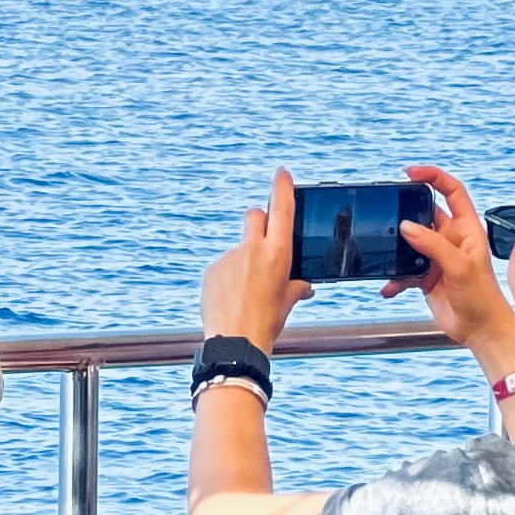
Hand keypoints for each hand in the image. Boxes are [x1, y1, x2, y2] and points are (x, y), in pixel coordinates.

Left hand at [201, 170, 310, 349]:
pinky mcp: (211, 269)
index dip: (282, 186)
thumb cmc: (266, 323)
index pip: (281, 208)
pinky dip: (228, 276)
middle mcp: (252, 249)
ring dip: (244, 259)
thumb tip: (303, 286)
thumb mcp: (287, 303)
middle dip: (260, 220)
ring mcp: (229, 257)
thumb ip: (295, 288)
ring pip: (238, 247)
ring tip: (246, 291)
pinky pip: (223, 265)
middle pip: (254, 215)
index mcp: (278, 253)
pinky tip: (232, 297)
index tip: (281, 172)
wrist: (234, 342)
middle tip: (264, 240)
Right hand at [395, 166, 514, 352]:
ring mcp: (437, 257)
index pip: (451, 191)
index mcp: (467, 228)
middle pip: (424, 214)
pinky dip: (394, 277)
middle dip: (405, 213)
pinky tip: (389, 287)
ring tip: (386, 255)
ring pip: (410, 241)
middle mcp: (451, 239)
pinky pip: (403, 269)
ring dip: (397, 249)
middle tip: (387, 213)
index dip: (433, 176)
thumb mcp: (460, 267)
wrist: (480, 330)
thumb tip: (406, 226)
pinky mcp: (426, 276)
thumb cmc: (483, 298)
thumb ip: (433, 245)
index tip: (410, 173)